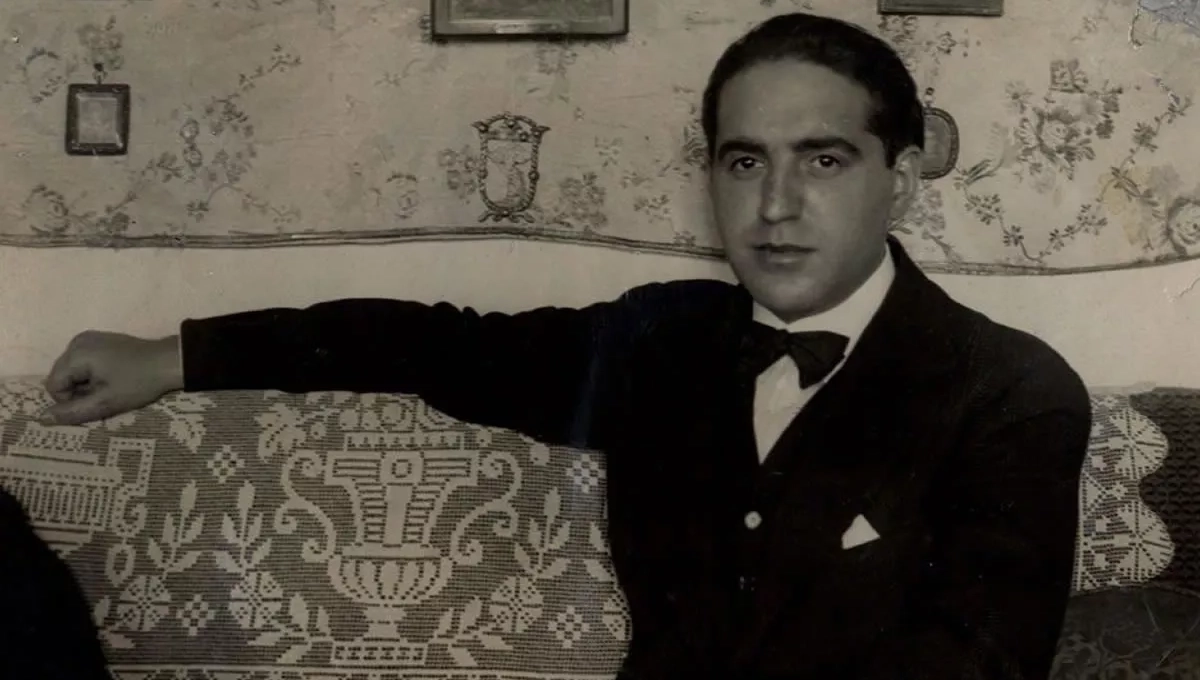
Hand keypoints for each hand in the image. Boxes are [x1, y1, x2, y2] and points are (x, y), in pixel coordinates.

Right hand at [42, 331, 183, 424]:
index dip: (71, 400)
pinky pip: (83, 362)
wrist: (169, 361)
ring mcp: (88, 338)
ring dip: (86, 383)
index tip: (97, 400)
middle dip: (78, 391)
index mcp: (76, 353)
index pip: (53, 385)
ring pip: (71, 371)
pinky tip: (113, 376)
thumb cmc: (139, 382)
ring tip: (110, 385)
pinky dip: (92, 373)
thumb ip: (73, 412)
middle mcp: (77, 341)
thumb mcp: (106, 402)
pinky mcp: (99, 340)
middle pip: (61, 376)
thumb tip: (42, 418)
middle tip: (106, 393)